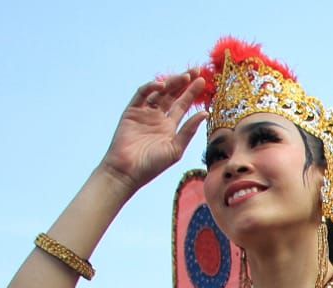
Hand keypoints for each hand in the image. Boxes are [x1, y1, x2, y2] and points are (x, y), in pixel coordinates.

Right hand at [99, 70, 207, 191]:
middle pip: (173, 94)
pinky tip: (162, 86)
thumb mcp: (175, 148)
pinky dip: (151, 88)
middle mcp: (158, 117)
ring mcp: (144, 113)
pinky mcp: (131, 111)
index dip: (192, 92)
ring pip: (159, 92)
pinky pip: (141, 95)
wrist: (127, 171)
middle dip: (184, 82)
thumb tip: (205, 113)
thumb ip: (189, 130)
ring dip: (171, 83)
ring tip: (185, 76)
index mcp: (169, 126)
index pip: (183, 104)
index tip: (203, 81)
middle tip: (196, 71)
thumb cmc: (152, 165)